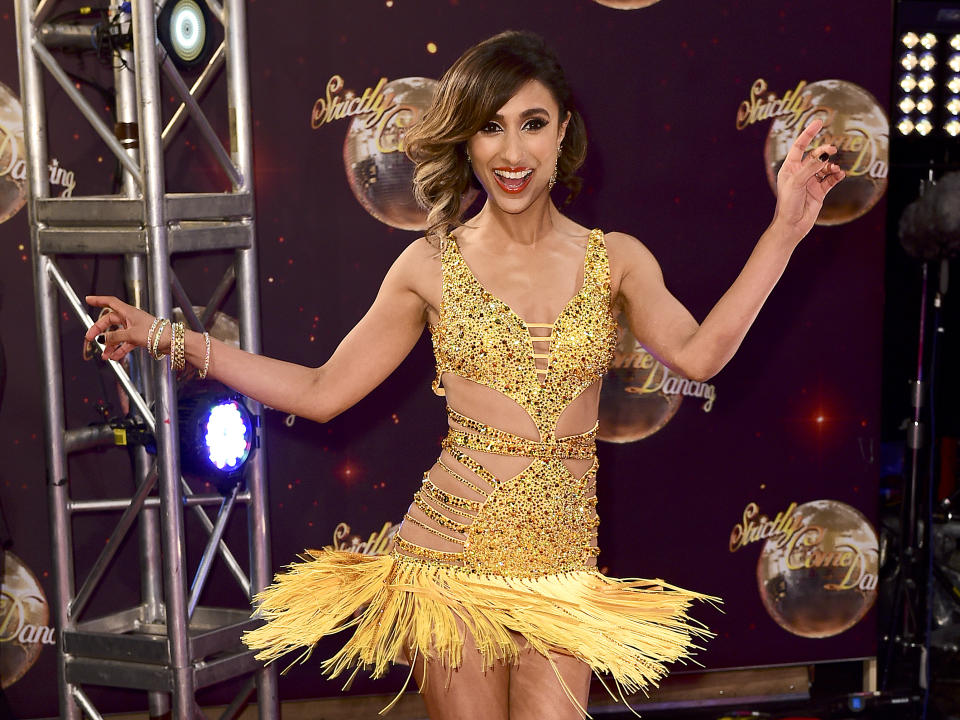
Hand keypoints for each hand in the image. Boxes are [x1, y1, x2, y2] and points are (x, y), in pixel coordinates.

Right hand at [84, 295, 156, 362]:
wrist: (171, 341)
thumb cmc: (155, 333)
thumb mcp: (131, 335)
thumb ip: (114, 337)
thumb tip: (102, 339)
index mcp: (128, 312)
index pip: (110, 302)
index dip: (98, 300)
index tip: (88, 299)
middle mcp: (131, 318)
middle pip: (110, 321)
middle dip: (100, 330)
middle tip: (90, 339)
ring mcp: (135, 328)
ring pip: (117, 335)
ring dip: (110, 345)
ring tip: (104, 355)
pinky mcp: (139, 337)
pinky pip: (125, 343)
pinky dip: (120, 350)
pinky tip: (114, 357)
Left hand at [771, 118, 844, 241]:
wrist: (792, 225)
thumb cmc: (788, 203)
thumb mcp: (797, 182)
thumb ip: (811, 167)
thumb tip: (824, 154)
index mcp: (789, 168)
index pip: (799, 146)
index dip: (808, 134)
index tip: (819, 122)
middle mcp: (800, 173)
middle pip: (815, 156)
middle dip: (824, 152)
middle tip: (832, 150)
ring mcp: (810, 181)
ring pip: (824, 167)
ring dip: (831, 166)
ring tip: (835, 169)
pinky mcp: (819, 191)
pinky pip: (830, 179)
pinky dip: (836, 176)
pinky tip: (840, 175)